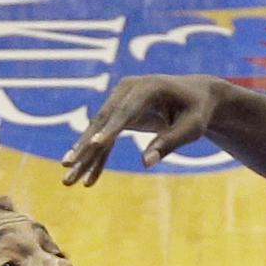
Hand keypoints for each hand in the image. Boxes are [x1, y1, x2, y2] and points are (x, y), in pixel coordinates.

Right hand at [62, 75, 223, 185]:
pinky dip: (97, 157)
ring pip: (98, 130)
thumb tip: (146, 162)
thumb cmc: (198, 111)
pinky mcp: (118, 113)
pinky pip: (105, 137)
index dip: (109, 129)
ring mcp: (119, 99)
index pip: (126, 111)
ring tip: (68, 178)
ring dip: (84, 155)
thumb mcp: (192, 127)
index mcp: (149, 87)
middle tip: (68, 165)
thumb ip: (170, 142)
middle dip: (86, 146)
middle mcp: (128, 89)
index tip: (94, 145)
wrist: (197, 95)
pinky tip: (87, 178)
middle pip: (103, 120)